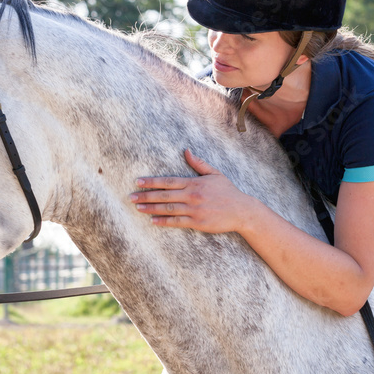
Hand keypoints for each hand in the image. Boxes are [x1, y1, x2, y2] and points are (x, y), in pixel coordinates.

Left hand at [131, 150, 255, 233]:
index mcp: (194, 183)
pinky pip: (177, 222)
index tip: (138, 182)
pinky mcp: (197, 222)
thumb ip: (199, 164)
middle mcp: (192, 196)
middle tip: (131, 197)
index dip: (152, 182)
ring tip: (138, 208)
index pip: (168, 181)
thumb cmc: (228, 191)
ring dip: (151, 208)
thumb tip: (186, 151)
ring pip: (168, 208)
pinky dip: (164, 221)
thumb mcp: (215, 174)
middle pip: (164, 195)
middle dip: (146, 196)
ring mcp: (194, 210)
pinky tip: (153, 220)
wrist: (242, 211)